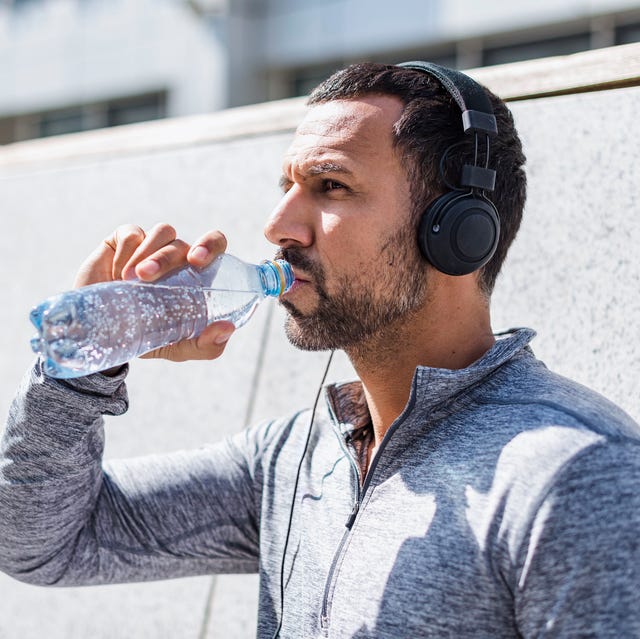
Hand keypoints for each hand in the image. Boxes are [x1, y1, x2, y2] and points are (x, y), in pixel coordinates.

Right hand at [74, 223, 234, 362]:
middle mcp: (178, 256)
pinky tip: (117, 275)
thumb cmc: (149, 337)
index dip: (210, 244)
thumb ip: (207, 345)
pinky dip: (126, 253)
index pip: (215, 245)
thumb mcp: (179, 348)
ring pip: (161, 234)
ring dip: (147, 256)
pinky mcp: (125, 239)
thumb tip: (228, 328)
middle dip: (170, 254)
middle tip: (151, 273)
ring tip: (131, 281)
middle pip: (185, 241)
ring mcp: (153, 245)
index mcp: (197, 275)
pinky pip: (132, 235)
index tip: (197, 260)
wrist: (104, 334)